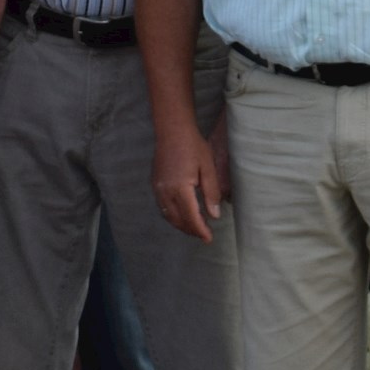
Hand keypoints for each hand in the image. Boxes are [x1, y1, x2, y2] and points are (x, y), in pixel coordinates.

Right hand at [153, 117, 225, 243]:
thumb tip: (214, 215)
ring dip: (181, 225)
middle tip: (204, 235)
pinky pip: (162, 207)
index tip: (209, 239)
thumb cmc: (193, 146)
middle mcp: (165, 192)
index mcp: (180, 189)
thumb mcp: (208, 168)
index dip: (200, 230)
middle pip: (178, 220)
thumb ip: (211, 193)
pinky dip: (172, 216)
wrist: (172, 130)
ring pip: (168, 216)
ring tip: (195, 228)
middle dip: (191, 230)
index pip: (191, 217)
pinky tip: (182, 215)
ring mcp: (157, 188)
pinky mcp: (155, 184)